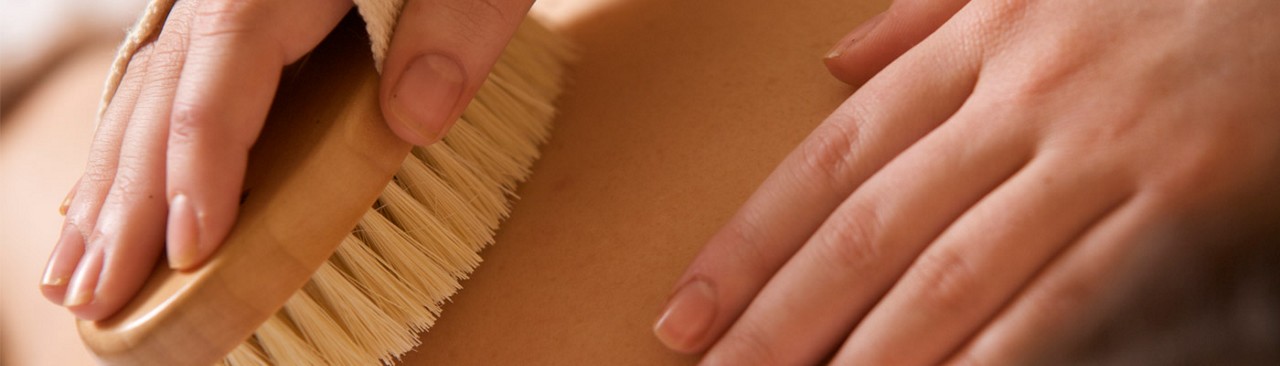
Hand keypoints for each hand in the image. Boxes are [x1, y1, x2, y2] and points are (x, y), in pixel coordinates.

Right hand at [40, 0, 533, 320]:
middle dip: (125, 204)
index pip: (219, 84)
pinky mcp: (226, 22)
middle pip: (160, 101)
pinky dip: (125, 152)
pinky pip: (159, 89)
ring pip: (142, 98)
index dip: (201, 170)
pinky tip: (101, 199)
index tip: (192, 249)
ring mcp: (214, 6)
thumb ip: (454, 33)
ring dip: (108, 188)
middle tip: (96, 296)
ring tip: (74, 274)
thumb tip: (415, 119)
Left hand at [655, 0, 1279, 362]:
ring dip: (865, 354)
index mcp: (980, 41)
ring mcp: (1100, 152)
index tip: (687, 309)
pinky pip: (1061, 301)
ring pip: (951, 274)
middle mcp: (1023, 97)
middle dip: (780, 316)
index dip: (749, 243)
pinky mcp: (1177, 204)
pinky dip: (988, 360)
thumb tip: (833, 63)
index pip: (831, 159)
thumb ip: (930, 14)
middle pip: (870, 227)